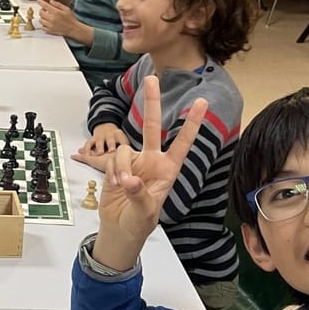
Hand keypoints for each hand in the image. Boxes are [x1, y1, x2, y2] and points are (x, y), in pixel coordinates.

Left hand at [37, 0, 84, 39]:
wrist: (73, 29)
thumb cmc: (71, 19)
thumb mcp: (66, 9)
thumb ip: (58, 4)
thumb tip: (50, 1)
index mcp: (56, 12)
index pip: (45, 5)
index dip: (41, 2)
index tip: (39, 1)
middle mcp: (52, 19)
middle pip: (41, 13)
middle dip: (42, 10)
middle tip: (45, 10)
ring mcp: (50, 26)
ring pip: (41, 20)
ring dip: (42, 17)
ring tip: (47, 17)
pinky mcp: (50, 31)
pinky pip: (43, 27)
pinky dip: (44, 24)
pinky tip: (48, 23)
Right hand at [74, 123, 129, 158]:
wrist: (104, 127)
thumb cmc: (115, 139)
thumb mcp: (123, 141)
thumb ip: (127, 151)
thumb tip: (135, 163)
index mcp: (119, 136)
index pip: (123, 140)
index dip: (124, 145)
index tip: (126, 151)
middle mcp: (110, 136)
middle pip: (111, 141)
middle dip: (111, 146)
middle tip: (112, 151)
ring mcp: (100, 137)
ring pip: (99, 143)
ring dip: (98, 148)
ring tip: (98, 154)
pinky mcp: (92, 140)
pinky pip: (88, 145)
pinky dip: (86, 150)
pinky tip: (84, 155)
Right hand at [89, 75, 206, 259]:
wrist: (119, 230)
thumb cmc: (140, 223)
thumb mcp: (145, 212)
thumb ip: (139, 195)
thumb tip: (130, 180)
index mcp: (167, 170)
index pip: (182, 143)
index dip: (191, 123)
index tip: (201, 102)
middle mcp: (151, 161)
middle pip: (151, 127)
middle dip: (151, 102)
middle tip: (152, 79)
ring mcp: (132, 163)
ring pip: (124, 151)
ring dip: (120, 167)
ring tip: (121, 185)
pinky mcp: (115, 167)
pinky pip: (110, 160)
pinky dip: (108, 169)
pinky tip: (107, 179)